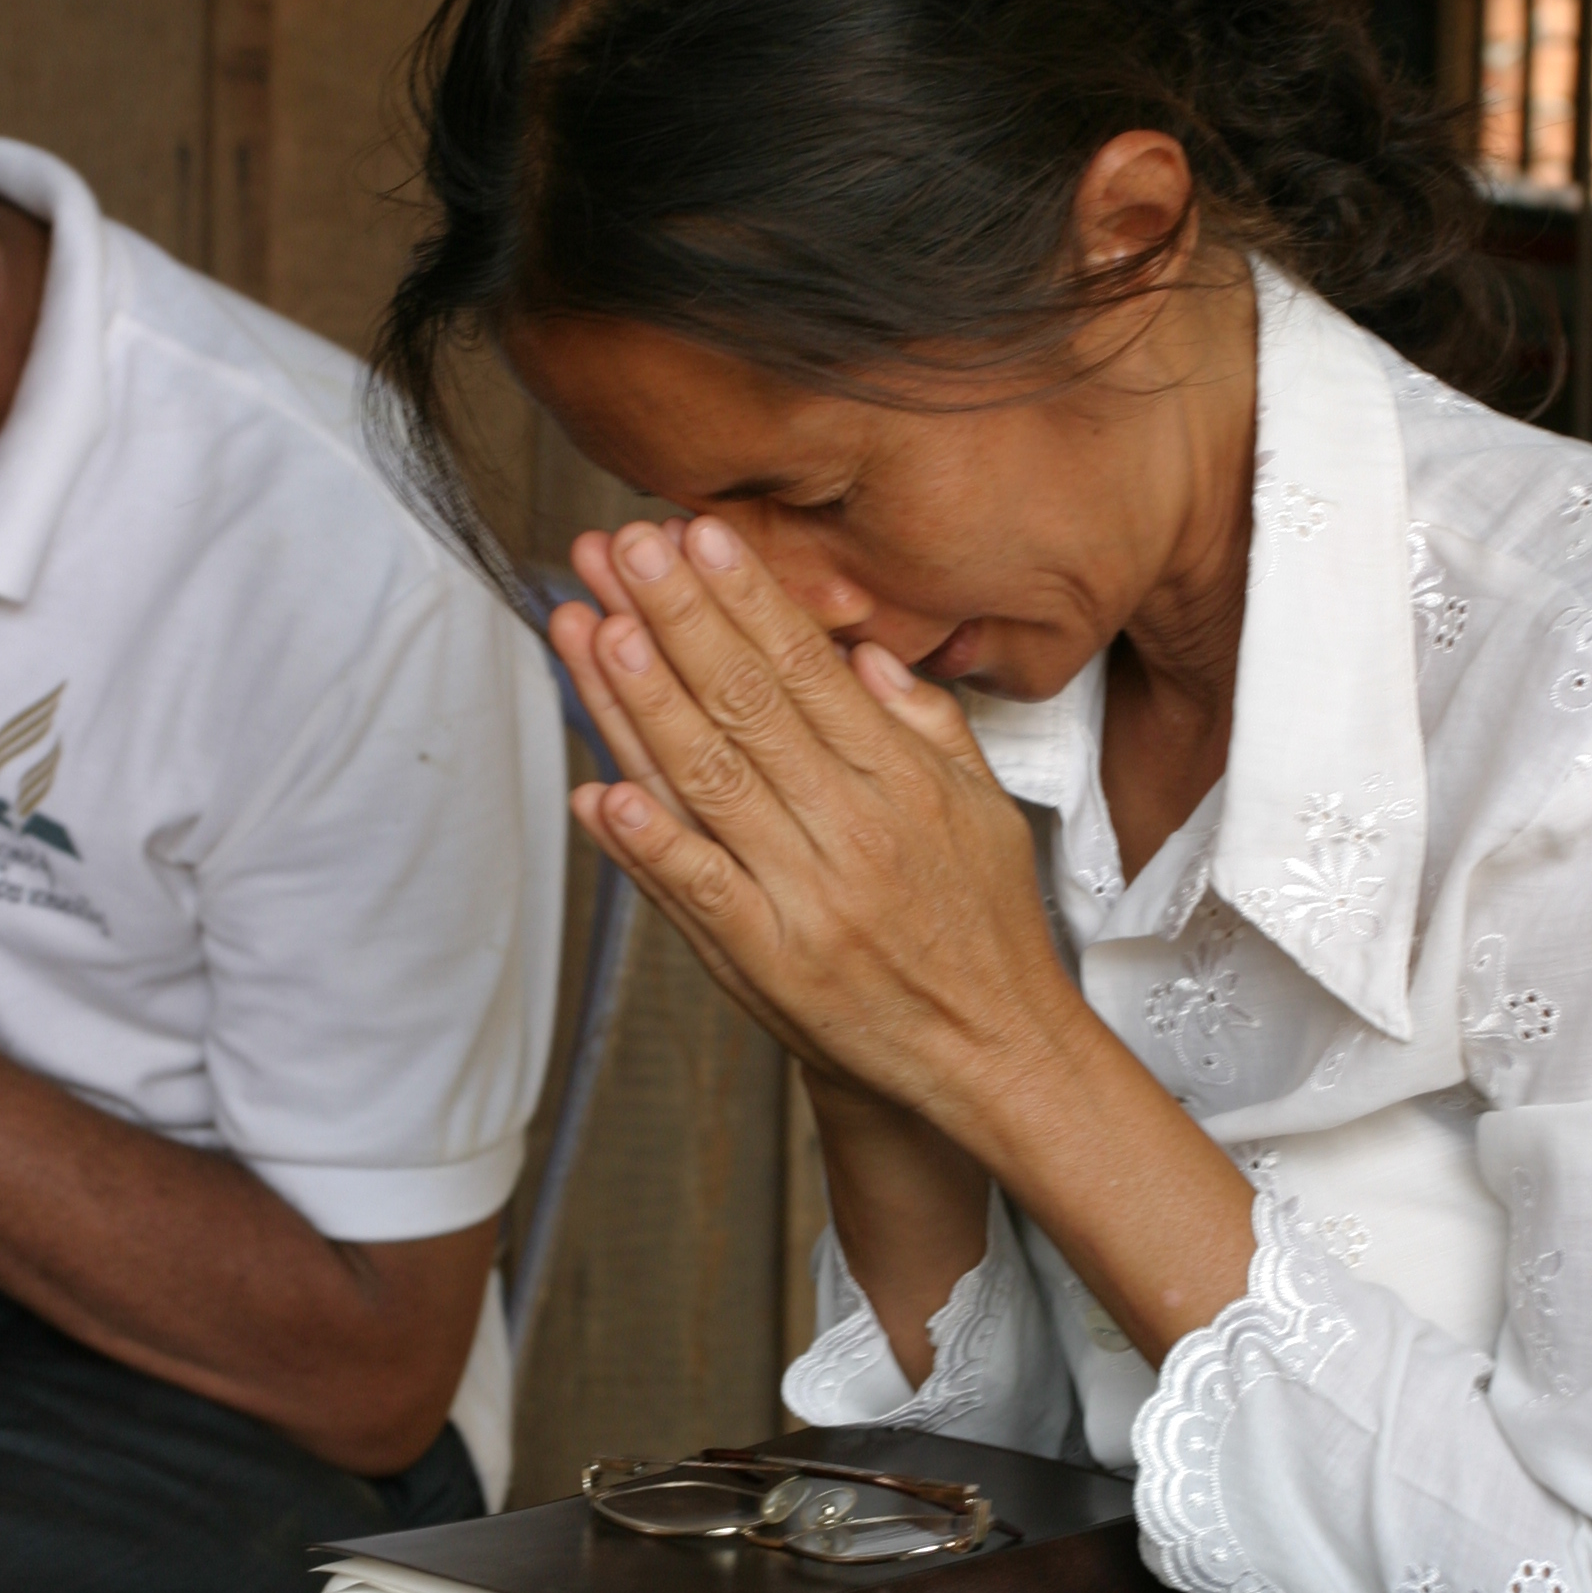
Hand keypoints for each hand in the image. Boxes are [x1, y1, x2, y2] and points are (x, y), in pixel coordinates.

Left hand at [546, 519, 1084, 1153]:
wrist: (997, 1056)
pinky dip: (649, 845)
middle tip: (621, 548)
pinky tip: (601, 794)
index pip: (807, 669)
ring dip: (643, 701)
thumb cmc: (984, 933)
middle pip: (747, 704)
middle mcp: (852, 828)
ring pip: (708, 781)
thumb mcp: (982, 810)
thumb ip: (926, 727)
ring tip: (593, 626)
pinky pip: (701, 893)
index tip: (698, 536)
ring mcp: (806, 895)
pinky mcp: (772, 962)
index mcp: (901, 781)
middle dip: (677, 616)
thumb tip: (867, 656)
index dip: (746, 598)